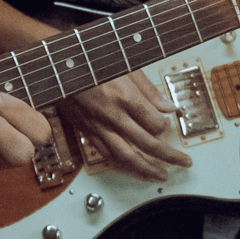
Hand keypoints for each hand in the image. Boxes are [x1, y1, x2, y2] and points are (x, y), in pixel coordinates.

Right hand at [58, 69, 192, 181]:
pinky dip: (121, 165)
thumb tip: (168, 107)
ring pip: (126, 156)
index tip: (169, 125)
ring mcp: (98, 126)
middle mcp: (113, 116)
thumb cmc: (90, 62)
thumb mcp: (125, 66)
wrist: (57, 67)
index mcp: (125, 98)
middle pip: (147, 144)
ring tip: (160, 176)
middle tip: (183, 163)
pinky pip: (105, 154)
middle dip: (168, 156)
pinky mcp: (86, 131)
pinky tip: (131, 170)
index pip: (155, 123)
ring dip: (146, 170)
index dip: (166, 127)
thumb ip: (148, 89)